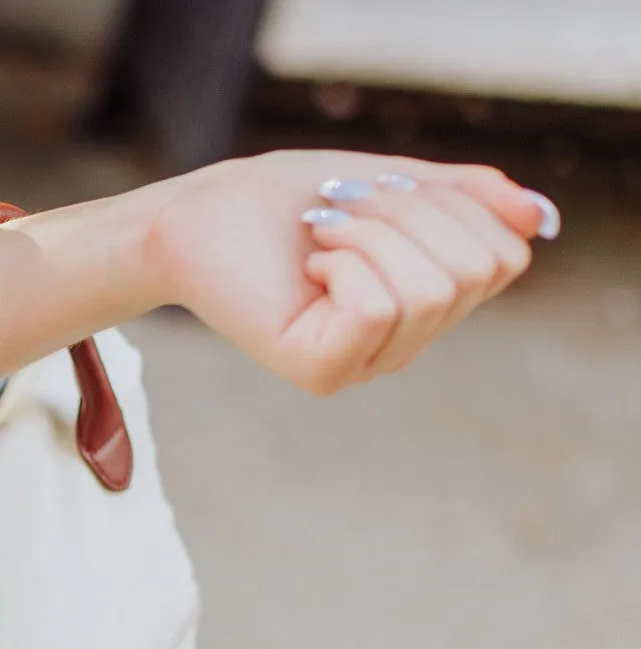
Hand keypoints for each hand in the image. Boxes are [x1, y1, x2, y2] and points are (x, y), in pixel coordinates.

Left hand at [146, 151, 552, 393]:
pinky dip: (345, 265)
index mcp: (430, 302)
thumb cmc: (288, 199)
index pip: (506, 256)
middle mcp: (404, 344)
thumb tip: (539, 217)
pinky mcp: (320, 372)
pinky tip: (307, 269)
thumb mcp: (396, 182)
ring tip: (320, 236)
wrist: (201, 216)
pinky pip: (378, 310)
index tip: (380, 194)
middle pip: (476, 272)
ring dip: (370, 235)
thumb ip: (467, 200)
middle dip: (410, 215)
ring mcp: (364, 365)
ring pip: (431, 291)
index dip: (455, 205)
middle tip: (339, 212)